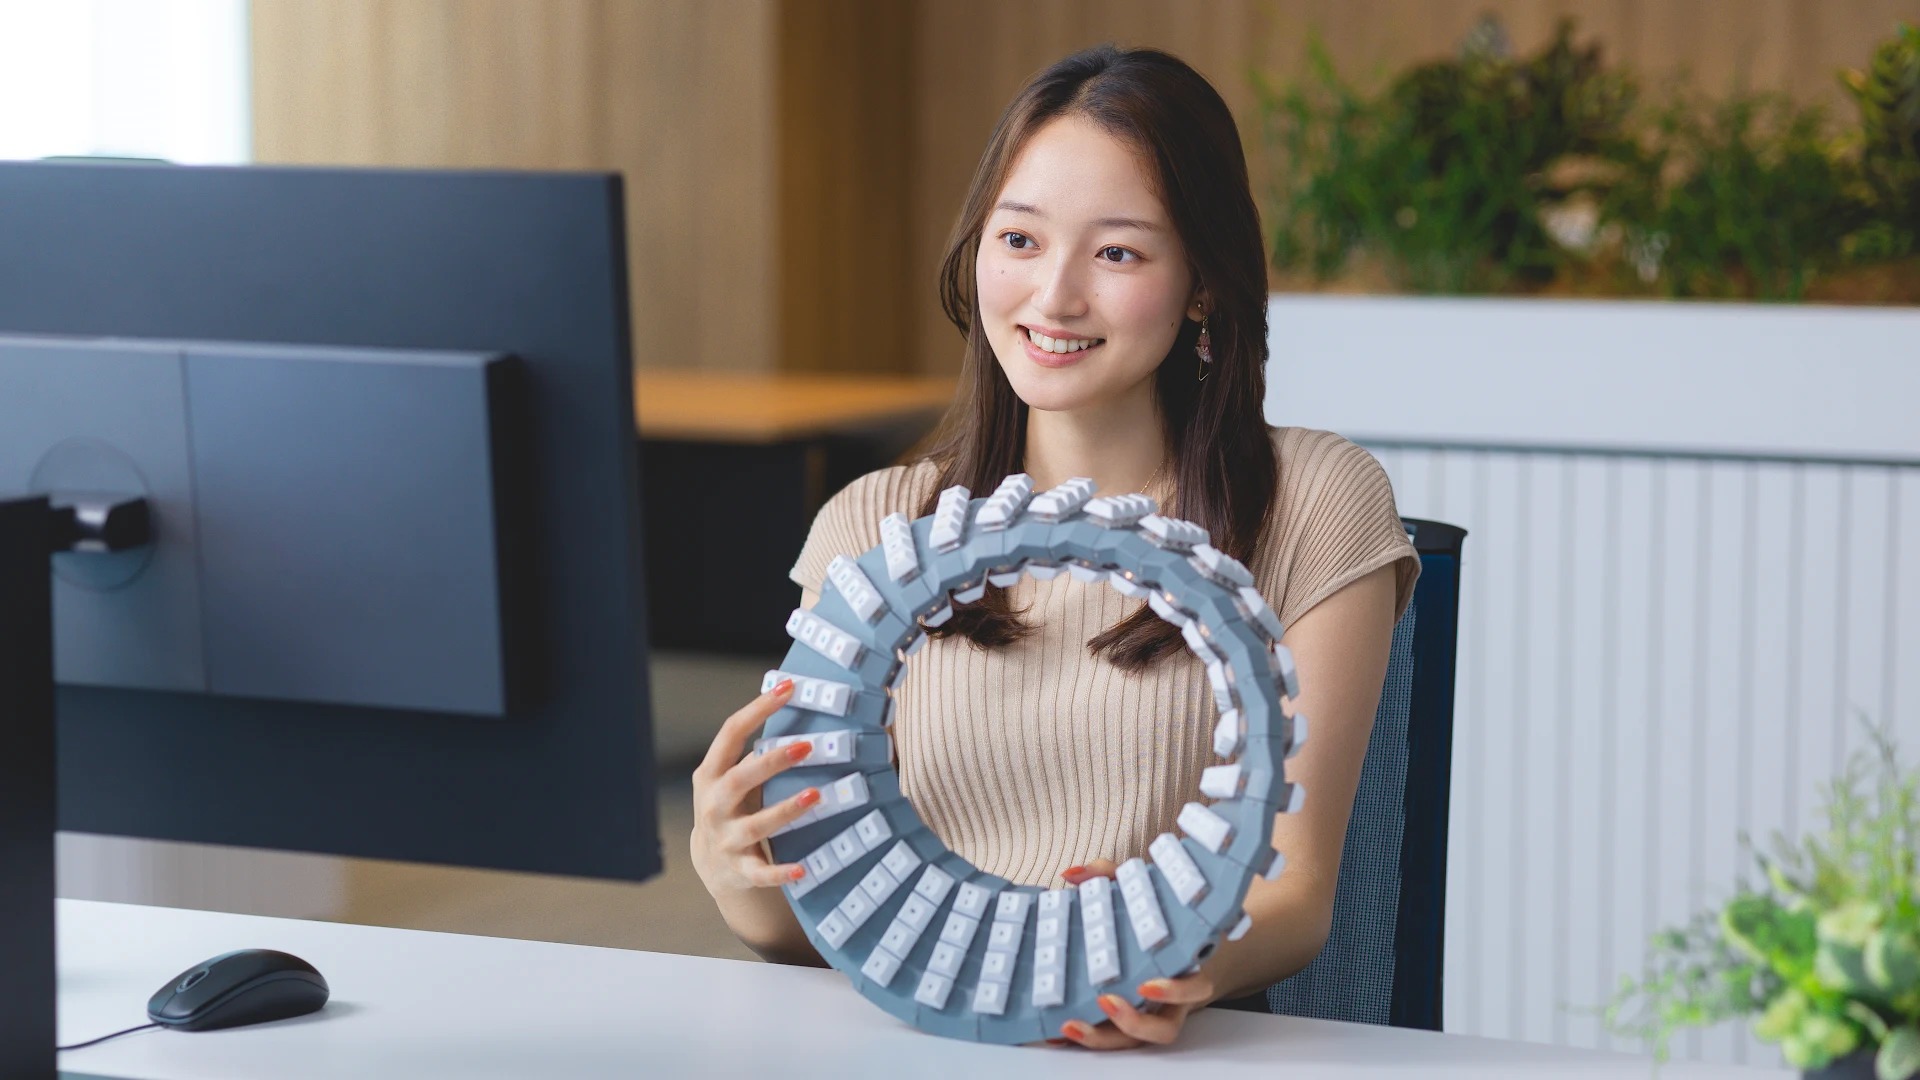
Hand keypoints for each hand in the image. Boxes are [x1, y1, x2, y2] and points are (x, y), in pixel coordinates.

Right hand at [689, 679, 821, 895]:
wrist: (711, 863)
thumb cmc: (731, 806)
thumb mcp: (730, 778)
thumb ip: (752, 752)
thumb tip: (791, 706)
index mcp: (711, 774)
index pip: (731, 734)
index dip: (758, 709)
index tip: (788, 687)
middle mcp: (714, 805)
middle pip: (739, 779)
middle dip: (771, 762)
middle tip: (806, 746)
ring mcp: (725, 838)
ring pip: (756, 825)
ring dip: (786, 810)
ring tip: (816, 795)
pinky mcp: (739, 869)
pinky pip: (762, 872)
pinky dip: (781, 871)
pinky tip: (805, 867)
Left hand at [1048, 860, 1216, 1048]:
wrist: (1164, 939)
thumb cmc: (1152, 916)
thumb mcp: (1135, 890)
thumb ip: (1107, 877)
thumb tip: (1072, 874)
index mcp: (1185, 967)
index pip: (1195, 987)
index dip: (1175, 991)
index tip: (1147, 984)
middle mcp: (1172, 1000)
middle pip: (1164, 1029)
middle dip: (1135, 1023)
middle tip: (1104, 1002)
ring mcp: (1149, 1017)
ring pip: (1137, 1042)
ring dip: (1105, 1039)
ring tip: (1072, 1026)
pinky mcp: (1125, 1025)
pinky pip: (1111, 1039)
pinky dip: (1087, 1038)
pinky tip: (1059, 1035)